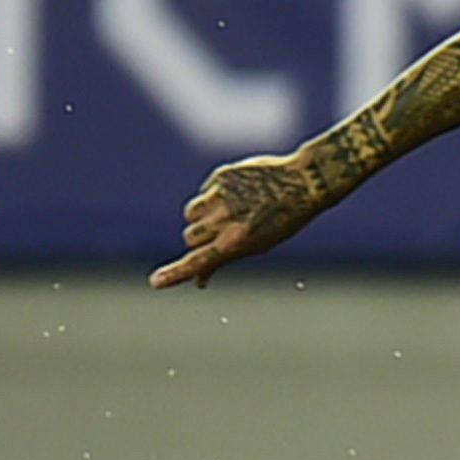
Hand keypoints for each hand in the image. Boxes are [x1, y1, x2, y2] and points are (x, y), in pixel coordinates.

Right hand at [149, 154, 326, 289]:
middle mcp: (225, 220)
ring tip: (227, 211)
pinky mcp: (221, 176)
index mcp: (236, 242)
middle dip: (199, 238)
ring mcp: (221, 196)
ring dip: (201, 217)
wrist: (304, 182)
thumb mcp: (256, 245)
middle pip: (190, 237)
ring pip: (191, 214)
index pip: (198, 262)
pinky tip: (238, 193)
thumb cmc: (282, 220)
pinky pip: (204, 193)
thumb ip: (223, 260)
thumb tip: (199, 281)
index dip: (175, 274)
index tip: (155, 283)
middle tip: (219, 234)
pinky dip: (213, 196)